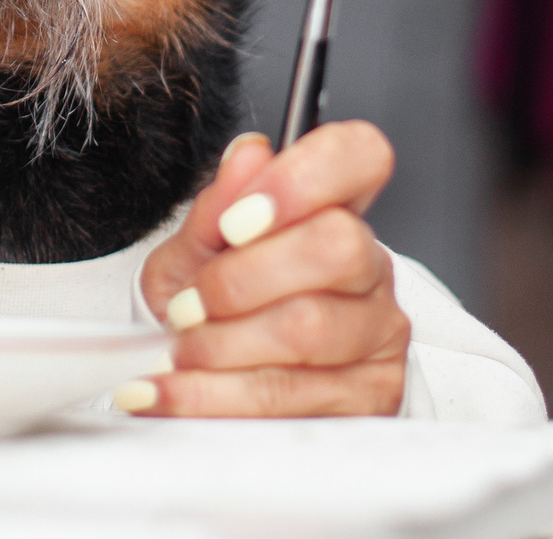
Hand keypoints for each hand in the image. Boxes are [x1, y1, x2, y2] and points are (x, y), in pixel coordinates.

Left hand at [127, 121, 409, 416]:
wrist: (208, 383)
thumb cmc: (210, 308)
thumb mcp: (194, 252)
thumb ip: (218, 206)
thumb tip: (249, 155)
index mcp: (334, 210)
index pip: (359, 155)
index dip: (304, 178)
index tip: (237, 220)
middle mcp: (370, 267)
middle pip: (336, 245)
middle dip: (241, 279)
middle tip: (189, 304)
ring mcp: (380, 333)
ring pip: (309, 328)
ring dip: (221, 344)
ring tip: (178, 350)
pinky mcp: (370, 398)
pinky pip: (291, 396)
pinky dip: (215, 395)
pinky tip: (173, 389)